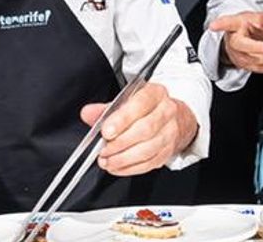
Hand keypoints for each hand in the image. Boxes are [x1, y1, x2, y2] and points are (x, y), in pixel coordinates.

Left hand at [80, 83, 196, 175]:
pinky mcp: (168, 151)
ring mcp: (170, 133)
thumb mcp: (127, 101)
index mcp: (156, 94)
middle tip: (103, 149)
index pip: (140, 104)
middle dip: (120, 143)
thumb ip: (106, 108)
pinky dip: (130, 168)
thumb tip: (88, 113)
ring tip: (107, 161)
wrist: (174, 119)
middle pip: (145, 130)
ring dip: (123, 158)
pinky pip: (149, 163)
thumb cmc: (147, 108)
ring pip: (147, 150)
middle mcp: (166, 112)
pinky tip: (117, 167)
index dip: (122, 119)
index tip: (106, 131)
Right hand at [209, 11, 262, 72]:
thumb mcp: (258, 18)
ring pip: (246, 58)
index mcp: (234, 24)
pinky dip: (262, 67)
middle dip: (254, 47)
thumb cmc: (248, 25)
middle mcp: (232, 39)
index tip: (213, 26)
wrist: (244, 35)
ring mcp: (235, 52)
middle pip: (238, 44)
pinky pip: (250, 67)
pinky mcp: (240, 62)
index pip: (227, 22)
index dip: (220, 24)